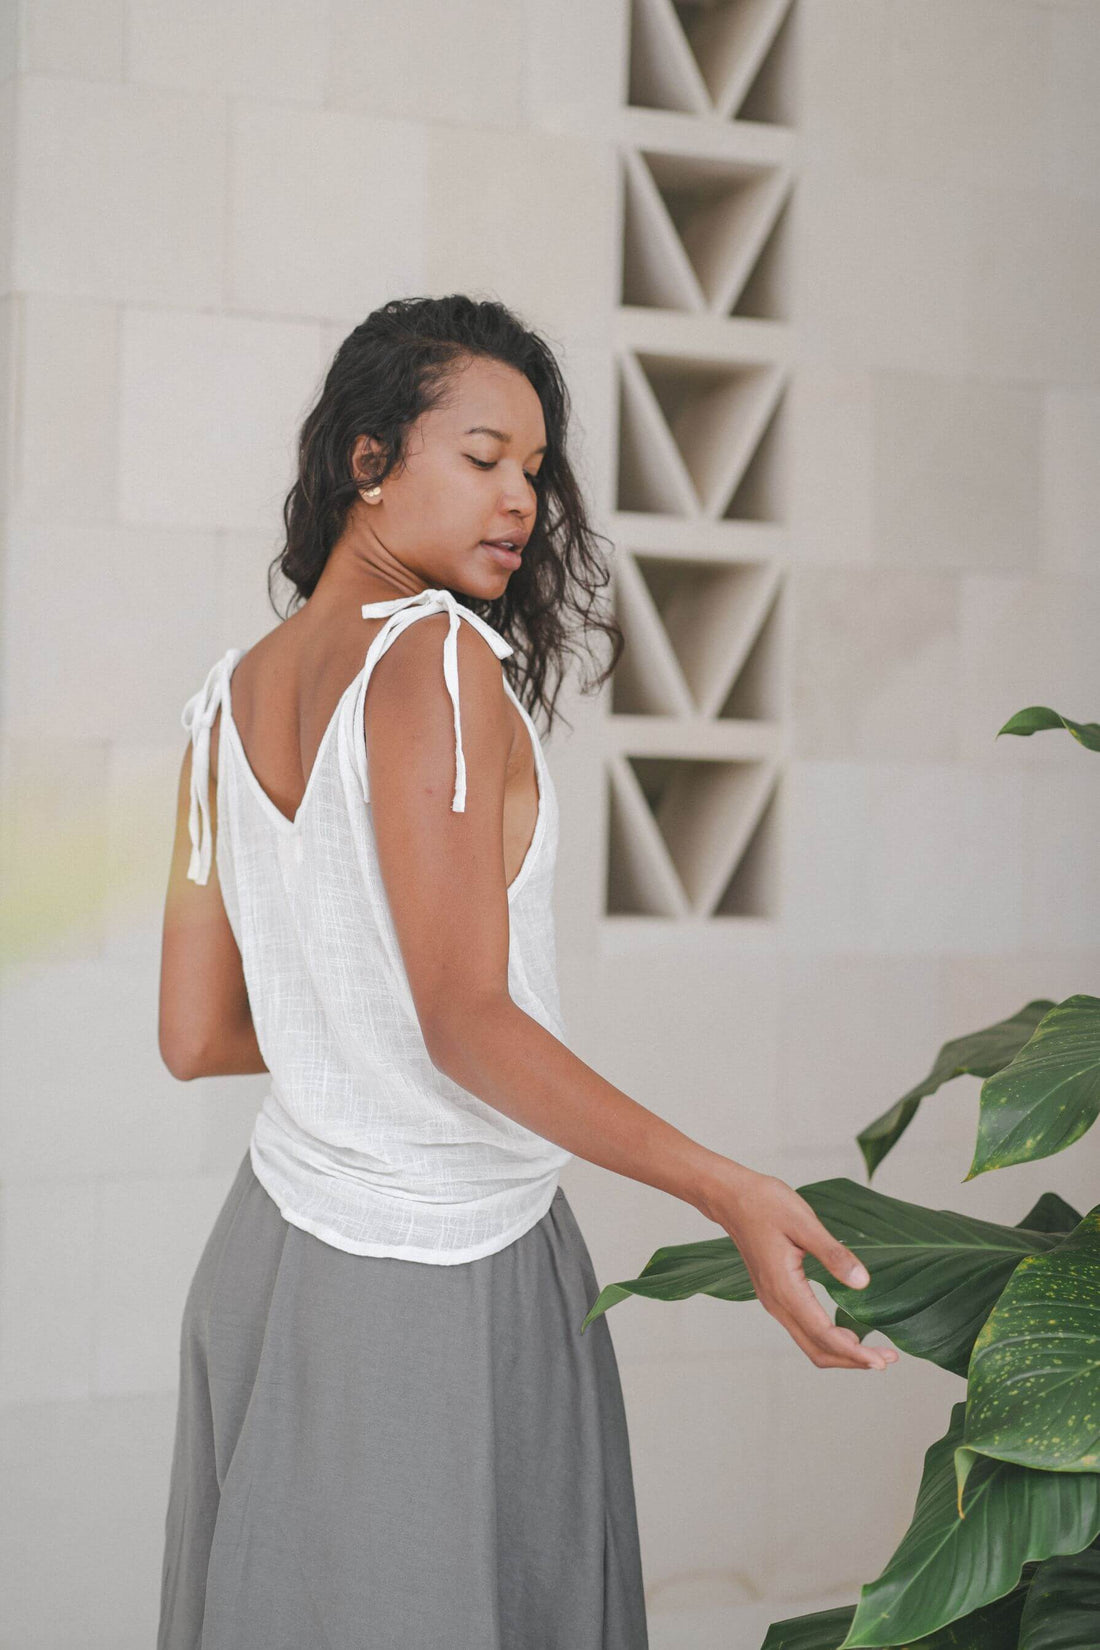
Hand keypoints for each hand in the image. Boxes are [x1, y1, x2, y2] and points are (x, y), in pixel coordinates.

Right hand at [698, 1161, 899, 1370]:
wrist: (731, 1198)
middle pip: (816, 1349)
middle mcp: (776, 1302)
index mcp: (784, 1288)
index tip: (882, 1361)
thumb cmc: (765, 1204)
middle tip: (887, 1358)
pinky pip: (803, 1329)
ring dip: (841, 1352)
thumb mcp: (804, 1222)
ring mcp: (774, 1300)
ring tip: (873, 1349)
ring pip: (809, 1343)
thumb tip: (862, 1283)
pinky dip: (828, 1339)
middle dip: (853, 1360)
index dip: (855, 1352)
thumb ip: (833, 1254)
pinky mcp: (775, 1294)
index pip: (824, 1335)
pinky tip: (848, 1331)